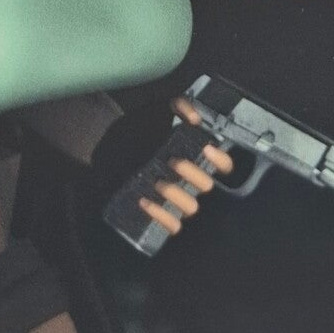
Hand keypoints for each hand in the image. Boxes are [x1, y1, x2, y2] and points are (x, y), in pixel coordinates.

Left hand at [137, 94, 235, 238]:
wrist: (109, 148)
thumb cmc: (138, 130)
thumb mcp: (157, 112)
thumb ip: (177, 106)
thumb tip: (194, 116)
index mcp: (195, 159)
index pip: (224, 166)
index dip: (221, 160)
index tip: (207, 149)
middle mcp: (189, 182)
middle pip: (206, 186)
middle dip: (192, 174)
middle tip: (172, 161)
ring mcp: (176, 200)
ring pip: (191, 208)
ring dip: (176, 195)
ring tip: (156, 182)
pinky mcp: (160, 215)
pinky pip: (172, 226)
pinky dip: (161, 216)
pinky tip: (145, 201)